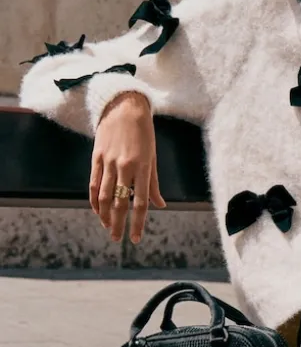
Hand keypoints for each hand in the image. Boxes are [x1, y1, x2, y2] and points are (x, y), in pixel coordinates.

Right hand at [89, 90, 165, 243]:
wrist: (124, 107)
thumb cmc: (144, 133)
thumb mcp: (154, 158)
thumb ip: (154, 184)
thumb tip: (160, 205)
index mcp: (143, 168)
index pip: (140, 202)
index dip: (137, 223)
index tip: (135, 239)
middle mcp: (125, 167)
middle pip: (121, 203)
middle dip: (119, 224)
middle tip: (118, 239)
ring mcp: (109, 162)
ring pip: (105, 196)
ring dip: (105, 215)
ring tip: (108, 228)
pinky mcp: (96, 157)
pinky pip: (94, 184)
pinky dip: (95, 200)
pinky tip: (98, 211)